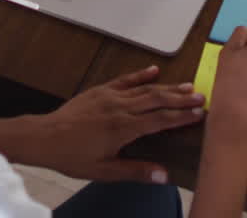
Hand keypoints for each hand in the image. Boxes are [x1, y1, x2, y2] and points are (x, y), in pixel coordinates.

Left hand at [25, 65, 204, 182]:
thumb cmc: (72, 156)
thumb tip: (163, 175)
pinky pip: (125, 80)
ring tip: (188, 85)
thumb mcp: (104, 171)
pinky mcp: (100, 90)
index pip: (160, 120)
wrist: (44, 137)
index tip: (200, 114)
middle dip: (181, 98)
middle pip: (157, 100)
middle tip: (202, 97)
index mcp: (123, 128)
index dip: (182, 116)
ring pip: (145, 88)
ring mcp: (110, 96)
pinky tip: (154, 71)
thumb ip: (135, 171)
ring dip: (167, 87)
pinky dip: (141, 75)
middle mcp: (120, 108)